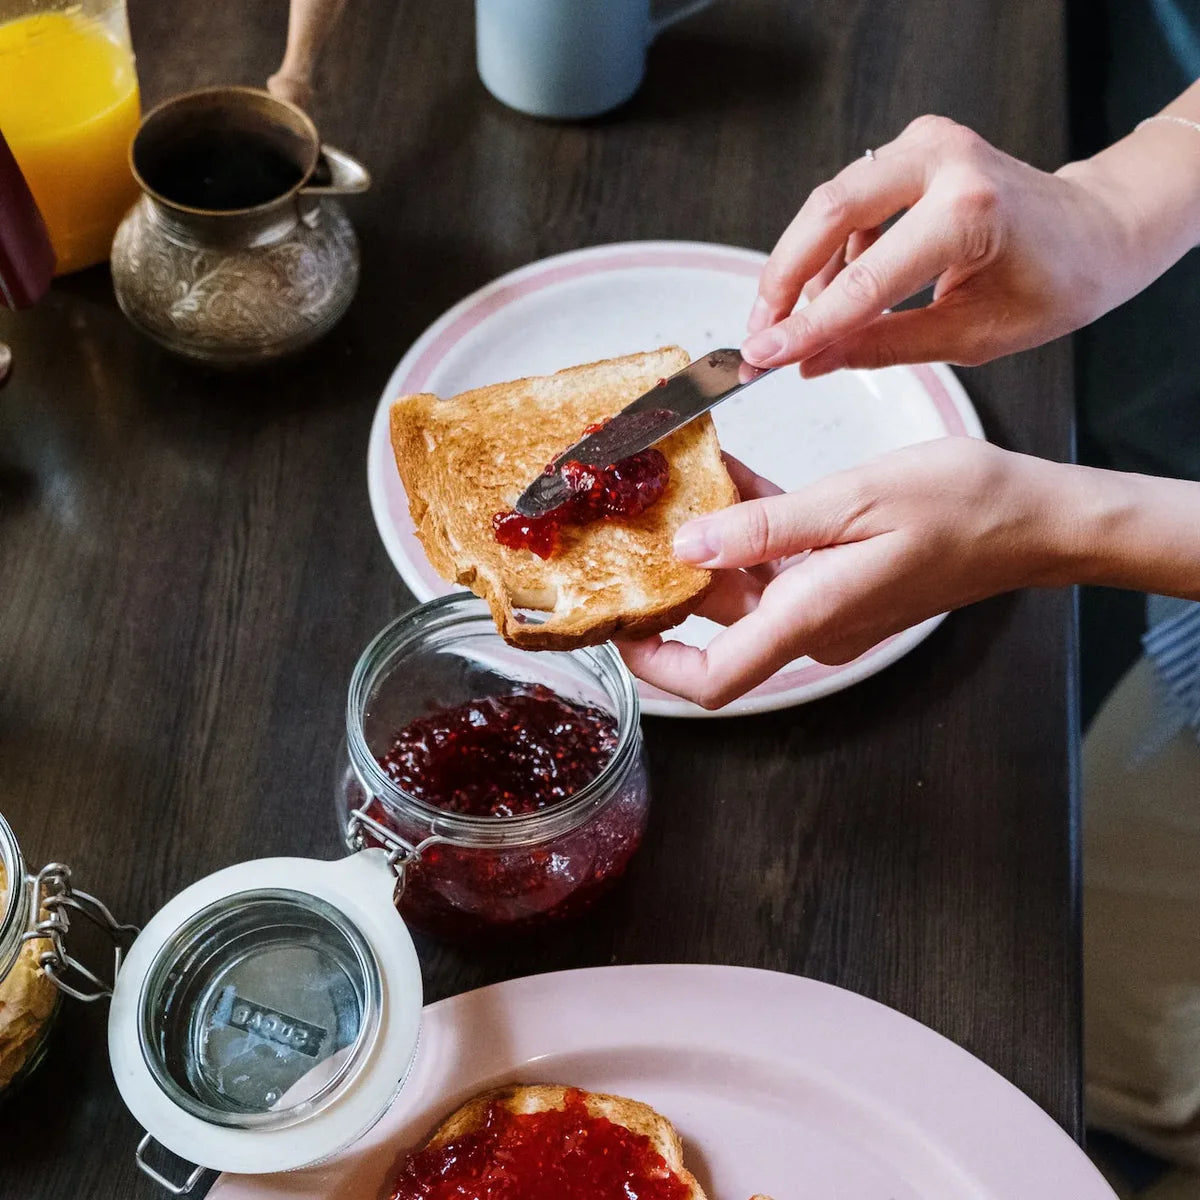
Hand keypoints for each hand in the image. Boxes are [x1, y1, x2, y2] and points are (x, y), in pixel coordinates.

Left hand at [618, 441, 1072, 708]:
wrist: (1033, 519)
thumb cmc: (962, 508)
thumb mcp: (853, 501)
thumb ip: (765, 528)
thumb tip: (690, 546)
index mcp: (811, 615)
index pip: (715, 679)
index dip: (656, 668)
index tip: (619, 630)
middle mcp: (813, 623)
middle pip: (719, 625)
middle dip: (673, 581)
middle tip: (634, 527)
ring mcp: (829, 606)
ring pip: (746, 585)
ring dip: (711, 541)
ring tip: (680, 484)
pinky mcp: (842, 583)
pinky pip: (779, 563)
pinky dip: (752, 529)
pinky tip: (734, 482)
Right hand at [740, 114, 1153, 373]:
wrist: (1097, 230)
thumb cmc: (1055, 282)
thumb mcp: (969, 336)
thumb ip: (882, 346)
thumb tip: (811, 361)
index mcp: (969, 211)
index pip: (863, 281)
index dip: (806, 326)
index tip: (764, 358)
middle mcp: (944, 161)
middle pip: (827, 215)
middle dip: (782, 283)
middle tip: (761, 336)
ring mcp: (926, 144)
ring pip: (829, 204)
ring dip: (800, 268)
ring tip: (792, 325)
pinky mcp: (913, 147)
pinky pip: (849, 199)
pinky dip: (829, 250)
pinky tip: (829, 292)